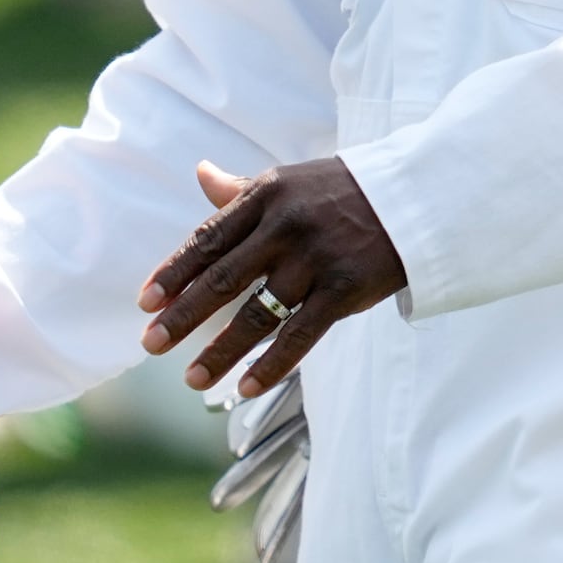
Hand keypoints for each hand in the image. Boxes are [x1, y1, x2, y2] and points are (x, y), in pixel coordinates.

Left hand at [137, 159, 407, 399]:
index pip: (208, 238)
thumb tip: (200, 174)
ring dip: (221, 351)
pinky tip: (245, 388)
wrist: (417, 196)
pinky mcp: (345, 289)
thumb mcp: (291, 181)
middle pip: (223, 279)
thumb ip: (242, 188)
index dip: (174, 273)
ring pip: (257, 314)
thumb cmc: (345, 192)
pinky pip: (300, 335)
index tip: (145, 302)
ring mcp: (317, 259)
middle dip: (183, 316)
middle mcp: (287, 225)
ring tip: (192, 378)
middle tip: (151, 344)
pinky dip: (270, 365)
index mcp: (267, 194)